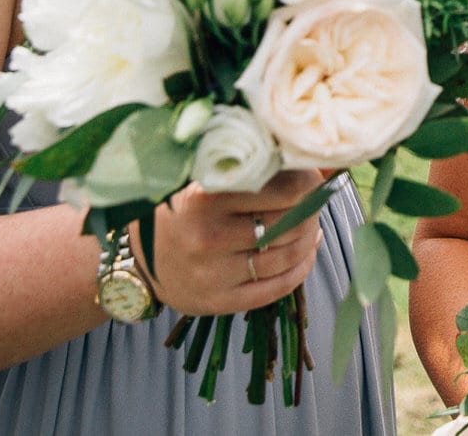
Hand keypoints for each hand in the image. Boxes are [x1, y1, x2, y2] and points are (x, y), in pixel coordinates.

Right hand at [131, 169, 330, 315]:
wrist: (138, 258)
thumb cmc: (183, 207)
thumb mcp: (211, 178)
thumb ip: (263, 167)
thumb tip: (329, 164)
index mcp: (205, 197)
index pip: (287, 189)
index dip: (310, 181)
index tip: (310, 176)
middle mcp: (208, 237)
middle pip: (293, 222)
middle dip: (312, 209)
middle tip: (311, 200)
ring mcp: (213, 274)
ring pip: (290, 254)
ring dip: (310, 237)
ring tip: (308, 223)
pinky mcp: (219, 302)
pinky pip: (279, 287)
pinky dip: (302, 266)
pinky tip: (304, 251)